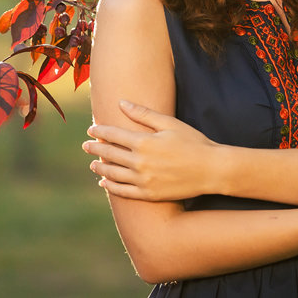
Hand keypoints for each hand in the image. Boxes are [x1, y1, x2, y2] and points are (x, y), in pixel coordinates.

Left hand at [83, 100, 219, 200]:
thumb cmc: (193, 142)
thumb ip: (143, 114)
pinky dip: (111, 186)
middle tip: (85, 146)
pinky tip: (104, 182)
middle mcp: (140, 162)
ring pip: (113, 173)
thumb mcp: (169, 123)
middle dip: (95, 149)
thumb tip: (122, 103)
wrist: (211, 170)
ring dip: (100, 167)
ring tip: (93, 164)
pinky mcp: (149, 194)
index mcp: (144, 142)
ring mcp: (143, 180)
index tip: (91, 129)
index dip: (100, 131)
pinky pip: (123, 191)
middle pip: (110, 153)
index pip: (113, 135)